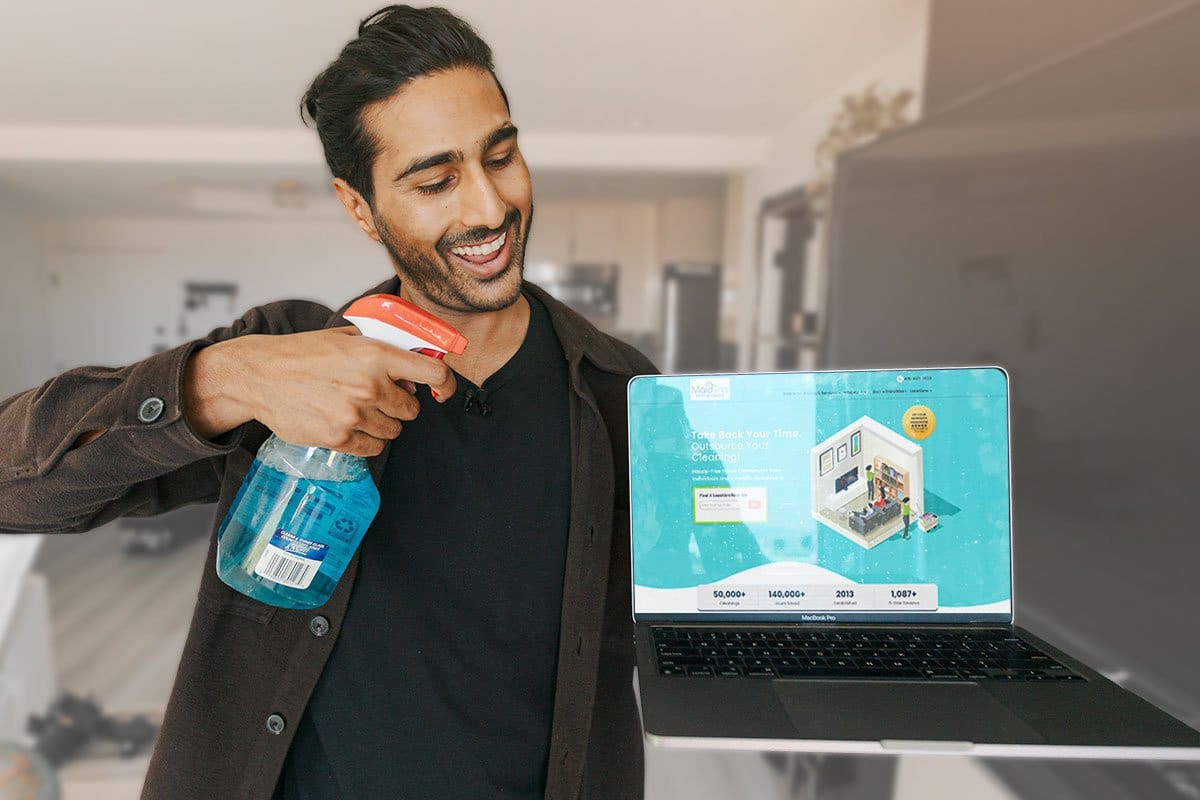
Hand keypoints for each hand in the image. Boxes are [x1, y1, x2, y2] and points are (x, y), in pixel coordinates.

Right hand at [186, 327, 456, 455]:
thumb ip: (381, 350)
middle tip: (378, 397)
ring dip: (382, 423)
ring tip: (357, 409)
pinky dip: (367, 440)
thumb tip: (412, 366)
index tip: (442, 390)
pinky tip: (348, 424)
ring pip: (394, 430)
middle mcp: (370, 385)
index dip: (445, 383)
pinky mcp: (339, 438)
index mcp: (376, 355)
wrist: (260, 375)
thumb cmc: (302, 353)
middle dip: (400, 404)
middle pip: (412, 409)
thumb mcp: (346, 338)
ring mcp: (355, 414)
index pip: (433, 373)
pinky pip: (374, 447)